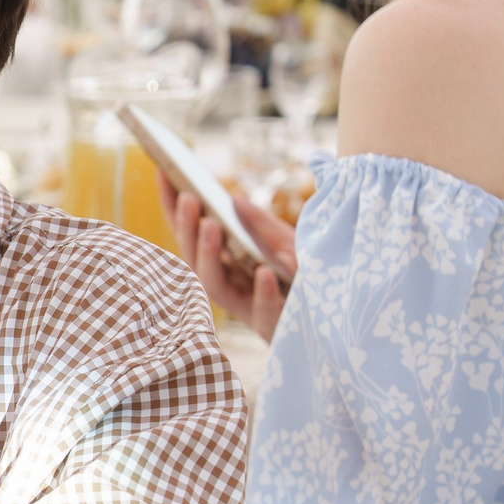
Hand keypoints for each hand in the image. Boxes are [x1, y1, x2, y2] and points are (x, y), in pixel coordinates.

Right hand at [157, 173, 296, 341]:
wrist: (340, 321)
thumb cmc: (310, 280)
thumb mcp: (290, 242)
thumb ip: (263, 225)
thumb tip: (233, 200)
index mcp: (229, 266)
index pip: (194, 236)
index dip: (175, 209)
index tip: (163, 174)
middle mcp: (232, 288)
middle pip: (196, 261)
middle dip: (187, 230)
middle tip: (188, 198)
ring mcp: (249, 310)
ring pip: (216, 289)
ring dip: (209, 257)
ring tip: (211, 225)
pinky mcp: (275, 328)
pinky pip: (265, 312)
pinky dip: (263, 293)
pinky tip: (264, 273)